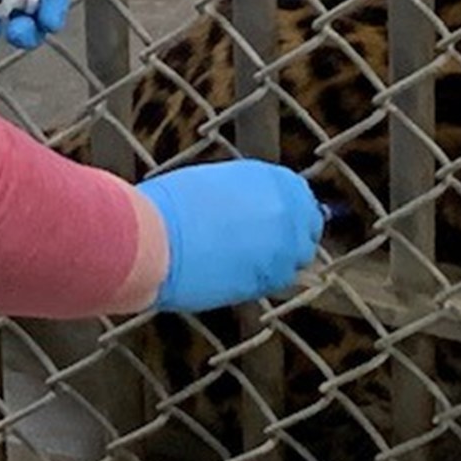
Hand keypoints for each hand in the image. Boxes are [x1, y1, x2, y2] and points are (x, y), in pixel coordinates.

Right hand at [135, 161, 324, 311]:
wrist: (152, 238)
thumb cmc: (166, 208)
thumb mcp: (211, 184)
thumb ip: (241, 197)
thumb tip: (242, 210)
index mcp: (269, 178)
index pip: (301, 197)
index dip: (290, 214)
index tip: (279, 224)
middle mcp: (284, 209)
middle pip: (308, 231)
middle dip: (291, 240)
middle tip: (264, 250)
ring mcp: (281, 246)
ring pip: (295, 262)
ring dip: (275, 264)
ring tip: (241, 266)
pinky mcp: (267, 279)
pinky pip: (274, 283)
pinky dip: (259, 282)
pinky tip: (232, 278)